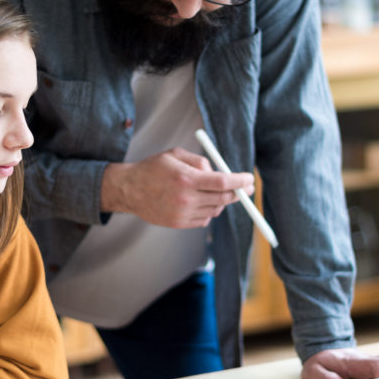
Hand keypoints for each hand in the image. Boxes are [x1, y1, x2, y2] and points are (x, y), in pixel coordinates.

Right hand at [101, 148, 254, 227]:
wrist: (129, 190)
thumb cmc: (153, 168)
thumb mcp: (175, 154)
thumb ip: (200, 161)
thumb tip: (220, 171)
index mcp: (185, 178)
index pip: (222, 183)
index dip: (240, 182)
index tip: (250, 180)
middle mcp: (185, 199)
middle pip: (223, 199)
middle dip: (238, 193)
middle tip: (246, 188)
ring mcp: (182, 214)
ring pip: (215, 209)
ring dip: (220, 200)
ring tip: (211, 191)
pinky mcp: (179, 224)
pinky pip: (205, 219)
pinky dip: (208, 210)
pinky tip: (197, 201)